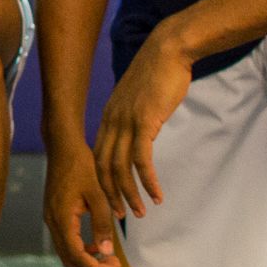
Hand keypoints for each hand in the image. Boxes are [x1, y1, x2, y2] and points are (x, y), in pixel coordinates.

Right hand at [43, 136, 121, 266]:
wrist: (63, 146)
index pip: (77, 255)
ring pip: (66, 250)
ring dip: (87, 258)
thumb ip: (102, 223)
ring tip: (109, 258)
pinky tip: (97, 243)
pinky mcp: (54, 213)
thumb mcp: (97, 194)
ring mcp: (51, 217)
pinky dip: (80, 248)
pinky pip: (65, 239)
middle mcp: (52, 221)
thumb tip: (106, 252)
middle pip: (69, 258)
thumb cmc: (81, 166)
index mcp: (62, 218)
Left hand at [94, 29, 190, 217]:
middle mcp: (112, 120)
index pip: (98, 155)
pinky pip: (142, 160)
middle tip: (122, 215)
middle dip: (111, 194)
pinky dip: (148, 181)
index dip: (103, 180)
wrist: (168, 50)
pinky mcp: (144, 122)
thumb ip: (135, 115)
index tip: (112, 198)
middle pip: (103, 166)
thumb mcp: (139, 98)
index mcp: (109, 116)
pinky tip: (157, 195)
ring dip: (130, 193)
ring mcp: (126, 121)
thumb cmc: (159, 74)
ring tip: (140, 211)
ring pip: (120, 167)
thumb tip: (141, 130)